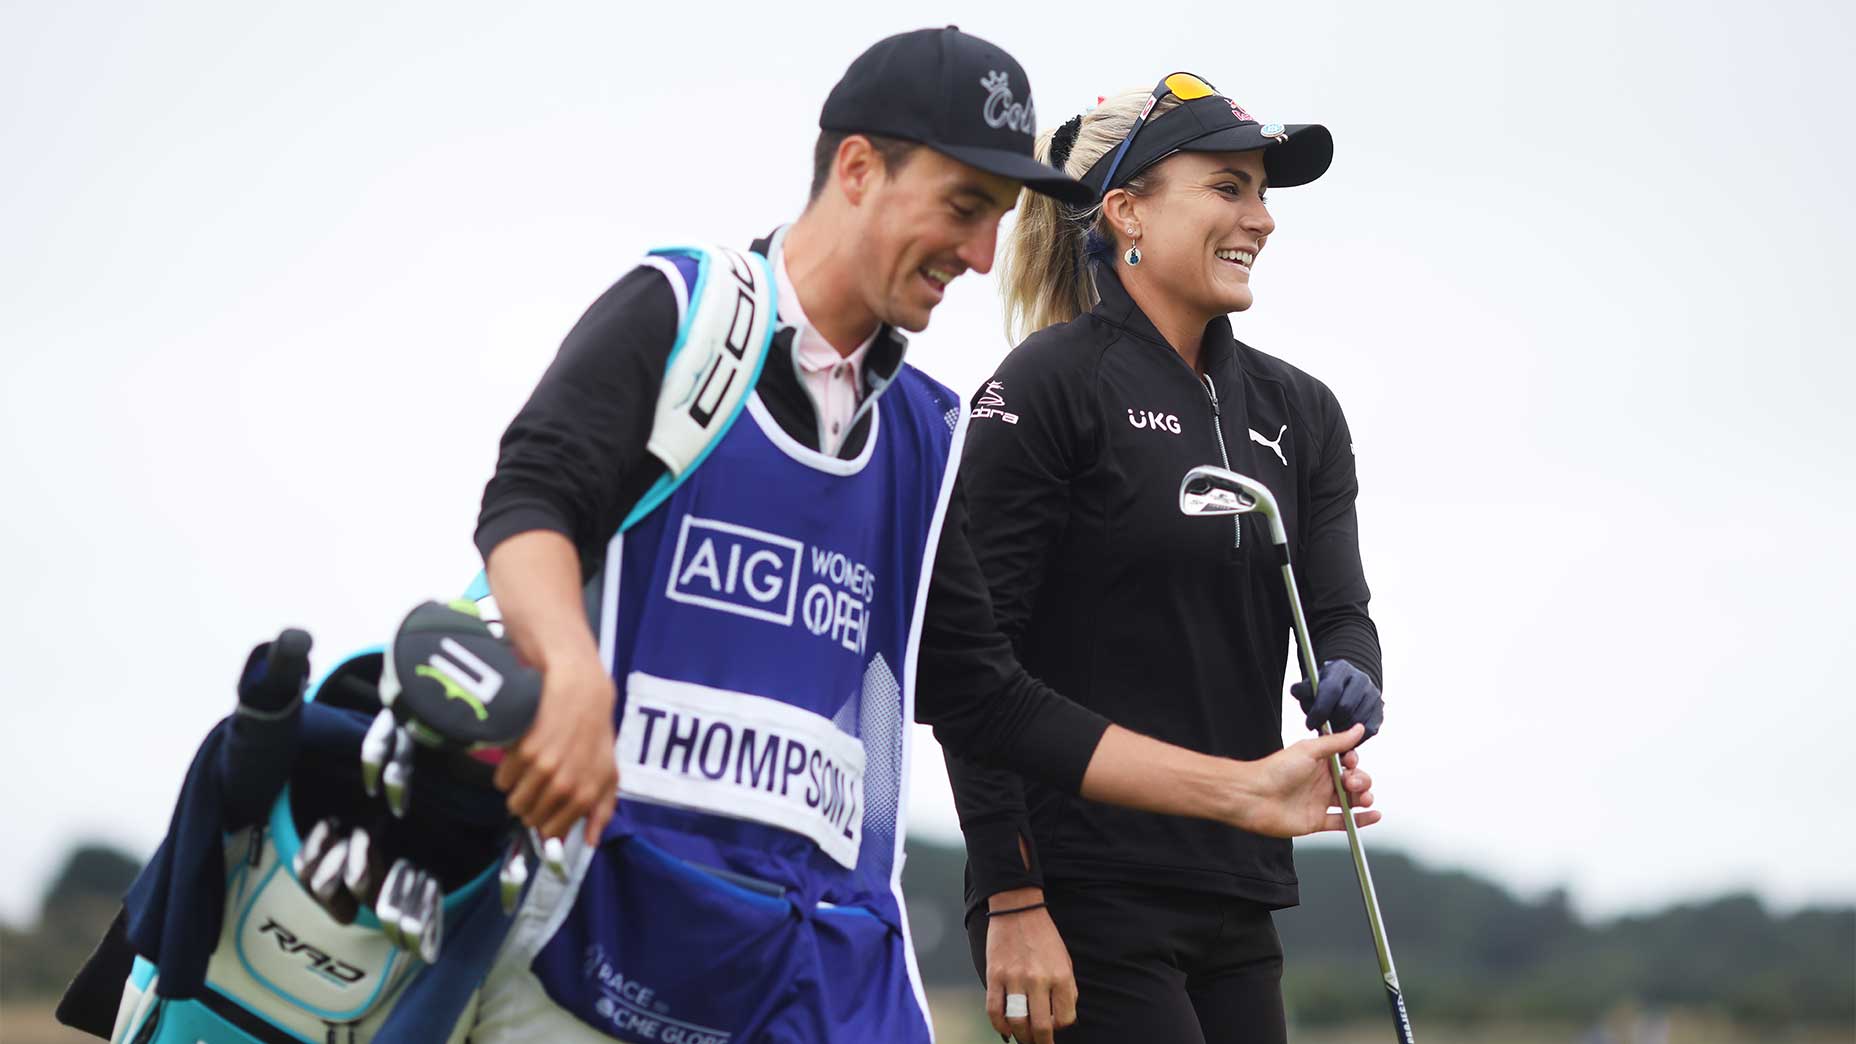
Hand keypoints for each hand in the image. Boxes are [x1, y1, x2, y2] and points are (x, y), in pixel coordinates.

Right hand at [493, 655, 617, 845]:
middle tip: (537, 788)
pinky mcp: (522, 752)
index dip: (545, 824)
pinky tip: (521, 757)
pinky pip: (503, 780)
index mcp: (586, 794)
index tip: (544, 813)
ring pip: (514, 802)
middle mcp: (564, 785)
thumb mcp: (609, 772)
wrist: (579, 691)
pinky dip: (507, 773)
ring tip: (529, 772)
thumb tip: (589, 842)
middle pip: (530, 818)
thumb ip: (602, 810)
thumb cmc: (595, 734)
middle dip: (531, 807)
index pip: (552, 831)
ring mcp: (542, 769)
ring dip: (518, 792)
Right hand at [984, 888, 1075, 1043]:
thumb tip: (1061, 1019)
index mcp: (1061, 975)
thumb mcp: (1064, 961)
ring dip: (1021, 1037)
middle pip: (1040, 1027)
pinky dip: (999, 1025)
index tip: (1054, 1026)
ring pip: (1017, 1022)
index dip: (1060, 1028)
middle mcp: (1039, 979)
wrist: (1018, 909)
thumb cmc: (1044, 937)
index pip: (1065, 1018)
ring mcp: (1015, 978)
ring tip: (1023, 1038)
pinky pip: (994, 1009)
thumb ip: (1066, 990)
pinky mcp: (994, 974)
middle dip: (1040, 1041)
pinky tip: (1005, 1030)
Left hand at [1233, 725, 1378, 836]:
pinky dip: (1360, 820)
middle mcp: (1321, 781)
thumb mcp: (1309, 750)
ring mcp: (1319, 801)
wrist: (1253, 796)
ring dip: (1363, 798)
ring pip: (1351, 801)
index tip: (1351, 761)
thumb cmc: (1273, 771)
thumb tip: (1357, 729)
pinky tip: (1373, 815)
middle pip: (1353, 781)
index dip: (1354, 762)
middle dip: (1360, 781)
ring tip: (1363, 798)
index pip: (1347, 762)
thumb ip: (1336, 742)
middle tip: (1351, 782)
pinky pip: (1343, 821)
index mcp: (1319, 762)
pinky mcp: (1316, 820)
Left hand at [1291, 659, 1382, 738]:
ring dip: (1342, 732)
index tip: (1310, 724)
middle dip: (1331, 723)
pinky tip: (1343, 737)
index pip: (1332, 690)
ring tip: (1331, 733)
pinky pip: (1368, 730)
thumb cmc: (1324, 690)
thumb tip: (1296, 690)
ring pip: (1357, 721)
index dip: (1320, 710)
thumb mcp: (1311, 686)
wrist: (1345, 688)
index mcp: (1341, 669)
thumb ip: (1303, 690)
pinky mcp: (1380, 710)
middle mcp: (1361, 678)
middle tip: (1321, 731)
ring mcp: (1373, 694)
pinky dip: (1355, 738)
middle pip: (1346, 707)